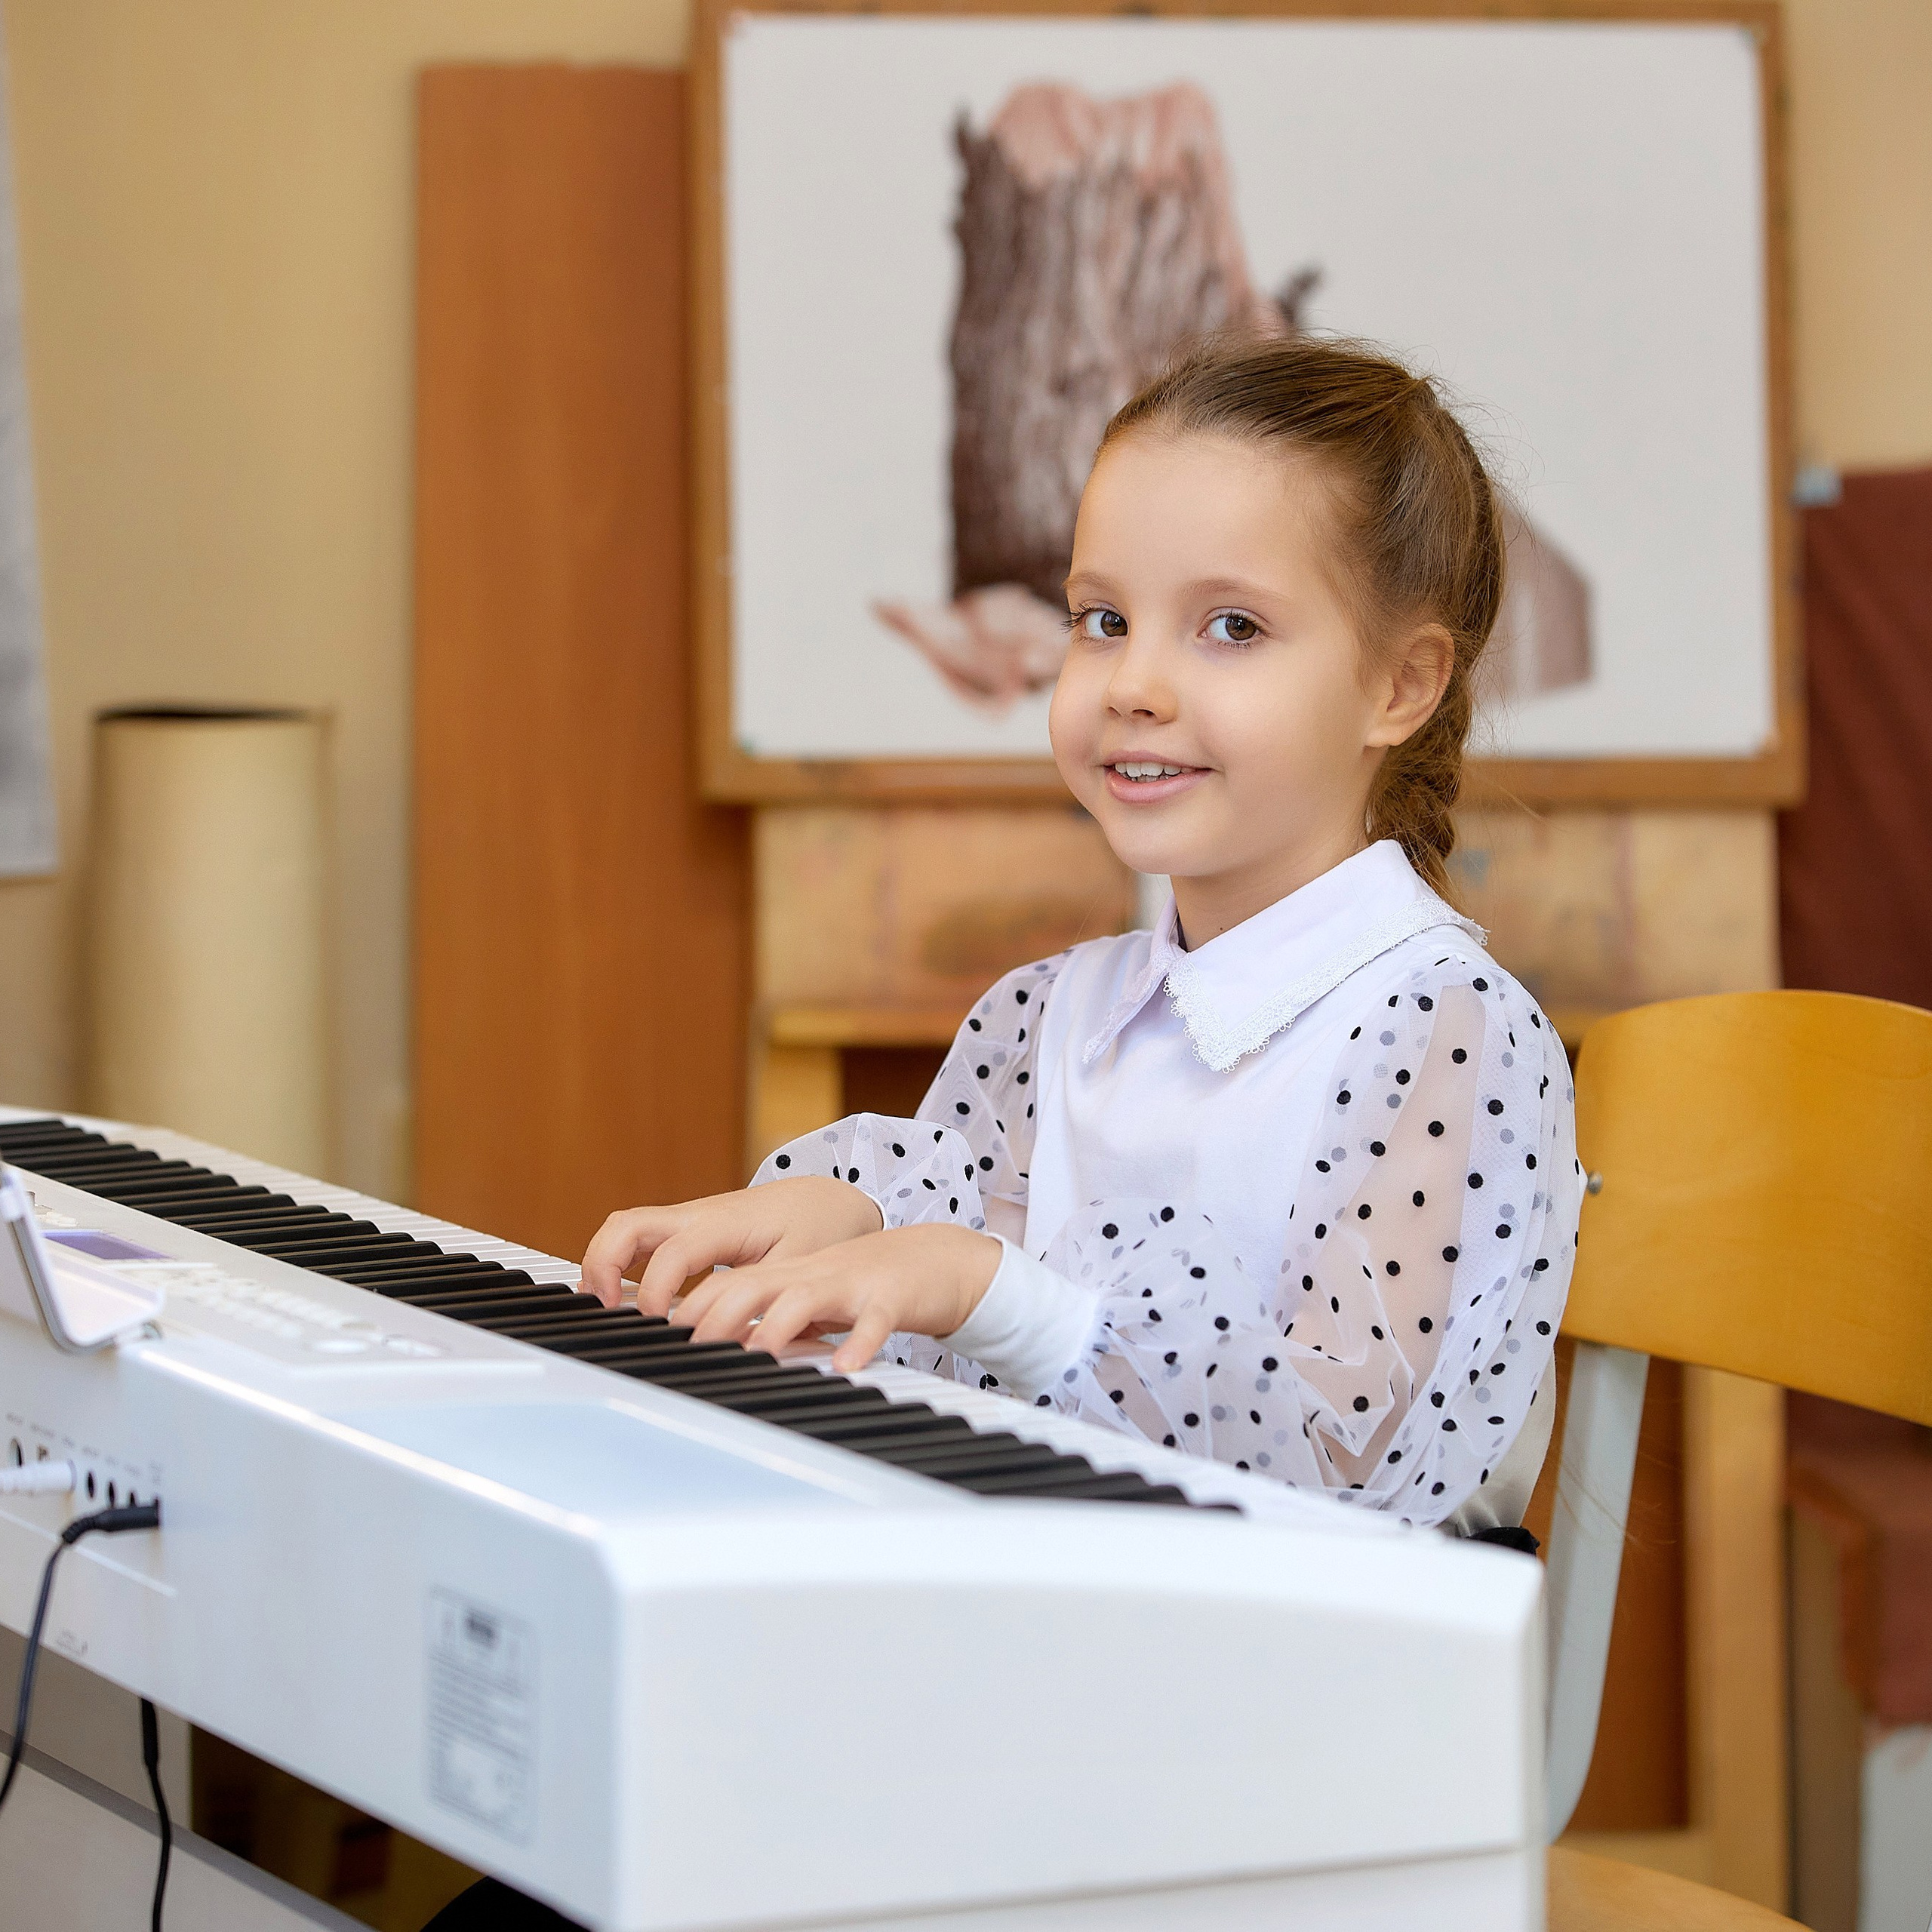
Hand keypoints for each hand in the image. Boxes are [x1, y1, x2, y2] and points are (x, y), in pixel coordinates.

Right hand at [581, 1177, 883, 1311]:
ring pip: (627, 1226)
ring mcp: (690, 1216)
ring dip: (606, 1262)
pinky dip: (622, 1260)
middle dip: (604, 1265)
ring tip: (606, 1308)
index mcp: (726, 1223)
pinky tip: (626, 1297)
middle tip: (605, 1311)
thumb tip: (734, 1342)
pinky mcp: (689, 1226)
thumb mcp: (799, 1268)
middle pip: (628, 1225)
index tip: (661, 1326)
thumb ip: (761, 1301)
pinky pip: (641, 1235)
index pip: (672, 1253)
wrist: (831, 1196)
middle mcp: (699, 1214)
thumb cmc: (819, 1228)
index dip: (657, 1291)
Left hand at [674, 1224, 1001, 1372]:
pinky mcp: (890, 1297)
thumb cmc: (862, 1285)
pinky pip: (873, 1319)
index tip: (660, 1346)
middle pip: (751, 1286)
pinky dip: (859, 1341)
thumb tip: (717, 1352)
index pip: (724, 1286)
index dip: (689, 1311)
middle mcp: (809, 1274)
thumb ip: (767, 1320)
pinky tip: (847, 1365)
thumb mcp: (808, 1299)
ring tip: (756, 1354)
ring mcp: (849, 1282)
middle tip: (693, 1357)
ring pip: (804, 1297)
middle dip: (716, 1319)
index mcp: (785, 1276)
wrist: (933, 1258)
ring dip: (777, 1327)